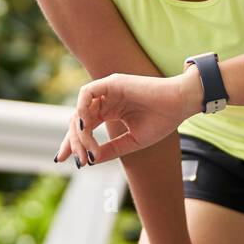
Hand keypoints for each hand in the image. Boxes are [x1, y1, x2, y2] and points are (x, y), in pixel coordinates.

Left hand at [57, 69, 198, 166]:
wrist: (180, 105)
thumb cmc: (162, 121)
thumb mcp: (132, 141)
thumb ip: (111, 149)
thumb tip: (89, 161)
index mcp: (110, 111)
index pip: (84, 126)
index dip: (72, 142)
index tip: (63, 160)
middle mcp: (106, 100)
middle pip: (78, 120)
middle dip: (73, 141)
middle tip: (75, 160)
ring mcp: (108, 90)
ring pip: (80, 110)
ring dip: (79, 132)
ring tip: (85, 151)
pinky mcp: (112, 82)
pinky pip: (87, 93)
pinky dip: (82, 110)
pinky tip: (85, 128)